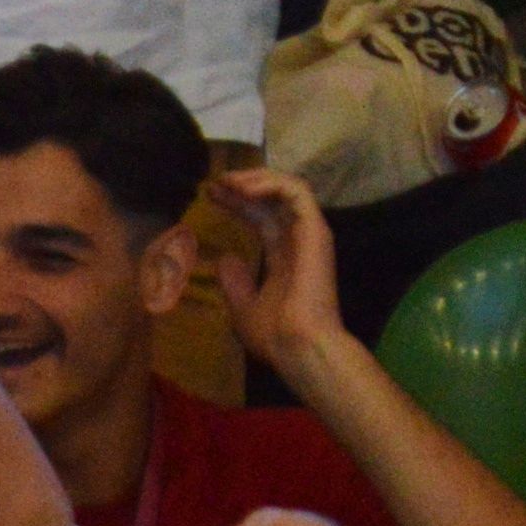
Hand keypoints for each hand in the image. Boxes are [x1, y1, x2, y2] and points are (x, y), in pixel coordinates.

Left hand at [206, 165, 347, 386]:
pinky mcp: (315, 229)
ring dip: (256, 179)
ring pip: (287, 188)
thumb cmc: (274, 335)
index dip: (237, 204)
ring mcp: (309, 233)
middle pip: (271, 200)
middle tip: (213, 183)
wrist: (297, 346)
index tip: (210, 196)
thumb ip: (235, 282)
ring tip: (227, 181)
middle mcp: (297, 240)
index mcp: (283, 256)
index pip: (261, 218)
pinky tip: (243, 189)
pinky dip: (271, 184)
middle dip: (242, 186)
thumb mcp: (243, 307)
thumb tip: (225, 259)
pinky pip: (296, 192)